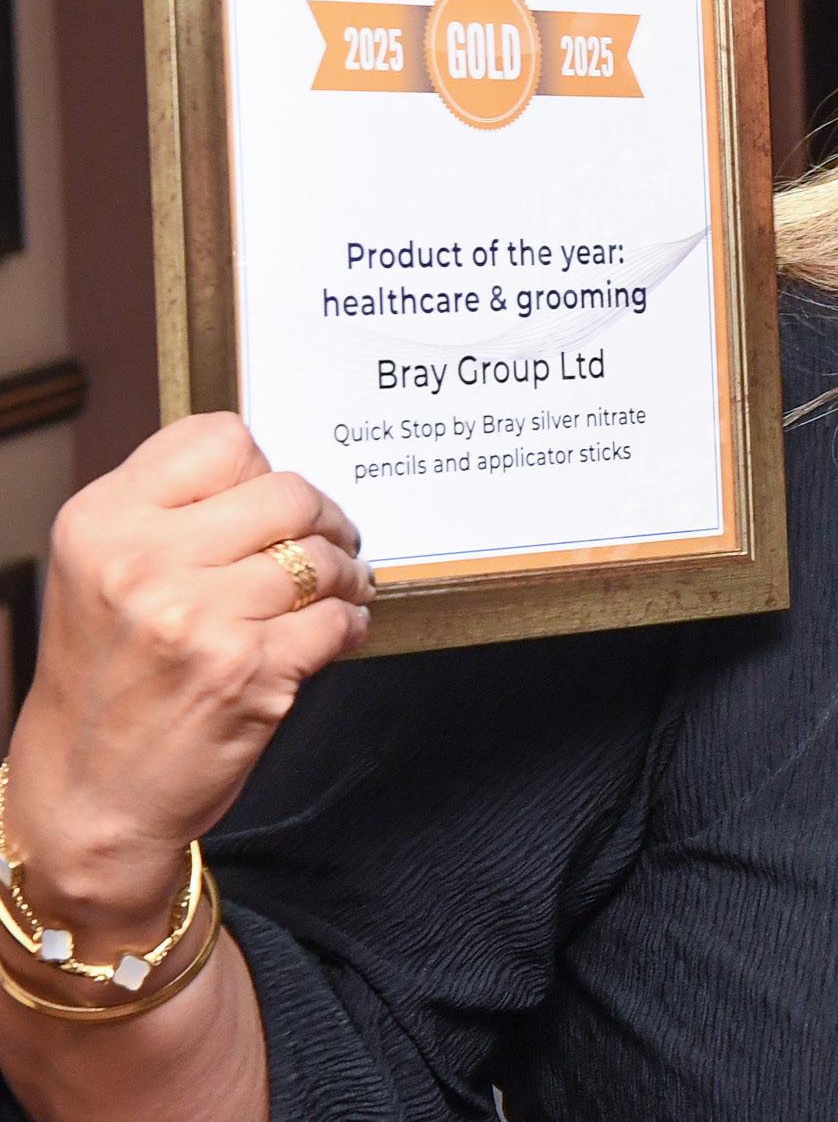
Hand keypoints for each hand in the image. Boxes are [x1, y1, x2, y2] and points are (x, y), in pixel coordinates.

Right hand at [4, 416, 368, 941]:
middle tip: (328, 543)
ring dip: (346, 575)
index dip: (260, 468)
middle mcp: (142, 562)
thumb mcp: (98, 574)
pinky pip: (339, 620)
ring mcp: (196, 618)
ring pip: (322, 557)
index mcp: (101, 523)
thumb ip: (169, 514)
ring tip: (336, 592)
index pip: (220, 439)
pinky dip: (351, 625)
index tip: (267, 500)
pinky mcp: (247, 671)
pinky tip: (335, 634)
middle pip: (288, 491)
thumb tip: (266, 473)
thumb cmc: (104, 683)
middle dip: (323, 519)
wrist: (86, 797)